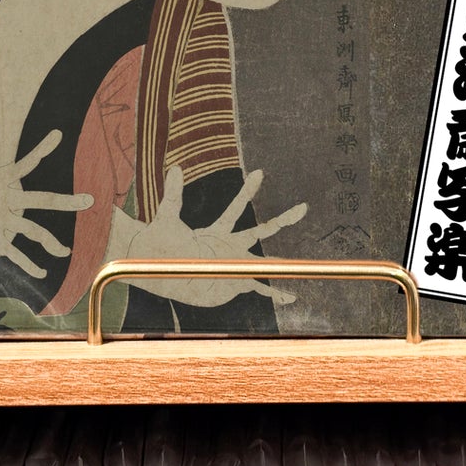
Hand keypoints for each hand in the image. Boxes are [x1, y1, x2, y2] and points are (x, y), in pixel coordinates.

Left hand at [107, 164, 305, 306]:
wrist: (162, 276)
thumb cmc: (163, 247)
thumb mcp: (168, 219)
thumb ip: (173, 196)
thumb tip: (176, 169)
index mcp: (217, 231)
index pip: (236, 209)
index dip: (247, 191)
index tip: (259, 173)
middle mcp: (231, 247)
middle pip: (262, 230)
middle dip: (283, 220)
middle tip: (303, 207)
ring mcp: (234, 265)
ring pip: (265, 262)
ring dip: (281, 262)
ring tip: (302, 261)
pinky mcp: (234, 283)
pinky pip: (259, 288)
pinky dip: (275, 292)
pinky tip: (289, 297)